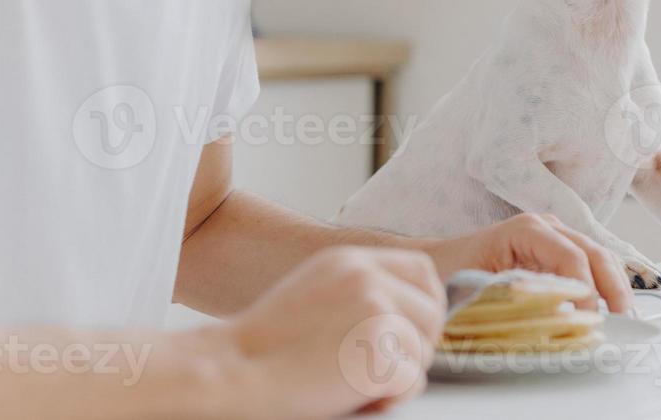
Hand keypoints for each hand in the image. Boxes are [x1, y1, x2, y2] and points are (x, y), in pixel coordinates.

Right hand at [219, 246, 445, 417]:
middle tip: (382, 369)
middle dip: (417, 346)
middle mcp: (368, 278)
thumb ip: (360, 293)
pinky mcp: (378, 353)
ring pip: (423, 351)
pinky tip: (355, 398)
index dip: (426, 304)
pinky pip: (411, 382)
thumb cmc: (262, 350)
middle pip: (432, 313)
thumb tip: (409, 315)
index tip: (415, 331)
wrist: (228, 374)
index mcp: (351, 261)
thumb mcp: (315, 293)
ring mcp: (376, 312)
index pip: (422, 270)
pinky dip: (390, 399)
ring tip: (353, 385)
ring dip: (398, 377)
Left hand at [423, 212, 632, 313]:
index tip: (588, 320)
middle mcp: (545, 227)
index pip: (571, 257)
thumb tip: (547, 320)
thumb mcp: (475, 287)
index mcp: (526, 230)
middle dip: (613, 285)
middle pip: (593, 252)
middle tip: (623, 319)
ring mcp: (554, 237)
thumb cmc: (450, 273)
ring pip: (597, 256)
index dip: (585, 290)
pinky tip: (608, 308)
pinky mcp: (556, 251)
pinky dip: (602, 285)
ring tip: (623, 318)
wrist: (438, 262)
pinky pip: (588, 264)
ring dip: (613, 286)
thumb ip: (512, 299)